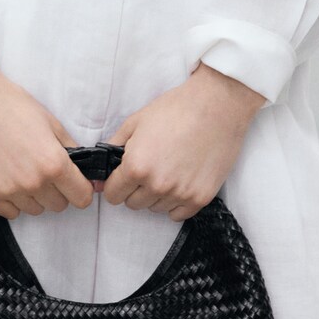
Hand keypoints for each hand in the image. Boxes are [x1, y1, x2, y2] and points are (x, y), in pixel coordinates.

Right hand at [0, 41, 94, 219]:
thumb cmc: (11, 105)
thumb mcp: (50, 122)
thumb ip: (71, 150)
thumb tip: (86, 173)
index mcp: (53, 163)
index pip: (82, 198)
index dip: (81, 188)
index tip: (74, 181)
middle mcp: (33, 182)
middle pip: (59, 205)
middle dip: (57, 190)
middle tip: (45, 168)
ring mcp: (9, 190)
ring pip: (35, 210)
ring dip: (35, 195)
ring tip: (22, 169)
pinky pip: (10, 212)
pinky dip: (13, 200)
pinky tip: (7, 177)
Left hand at [99, 61, 265, 220]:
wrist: (217, 104)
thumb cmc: (176, 108)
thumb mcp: (136, 121)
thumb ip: (113, 147)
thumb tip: (101, 170)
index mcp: (136, 166)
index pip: (113, 195)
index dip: (116, 183)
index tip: (124, 175)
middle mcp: (157, 184)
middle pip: (133, 204)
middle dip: (136, 188)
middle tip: (149, 167)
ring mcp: (180, 193)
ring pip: (156, 208)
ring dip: (157, 194)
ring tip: (169, 167)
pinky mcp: (201, 197)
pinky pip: (178, 214)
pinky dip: (176, 201)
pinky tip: (181, 180)